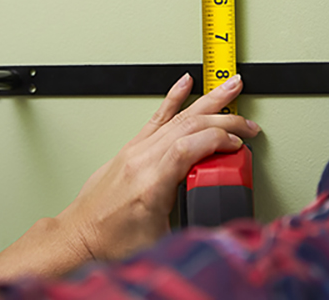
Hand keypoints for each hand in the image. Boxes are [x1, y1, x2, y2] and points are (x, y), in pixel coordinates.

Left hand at [56, 73, 258, 260]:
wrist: (79, 237)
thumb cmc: (111, 243)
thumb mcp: (162, 243)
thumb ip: (195, 229)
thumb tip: (227, 227)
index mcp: (150, 183)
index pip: (190, 146)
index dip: (220, 141)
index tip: (240, 145)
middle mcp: (141, 160)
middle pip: (188, 126)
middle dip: (224, 120)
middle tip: (248, 124)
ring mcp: (135, 151)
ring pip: (177, 117)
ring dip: (208, 102)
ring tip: (230, 86)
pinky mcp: (131, 149)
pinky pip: (156, 117)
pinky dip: (173, 98)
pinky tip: (185, 84)